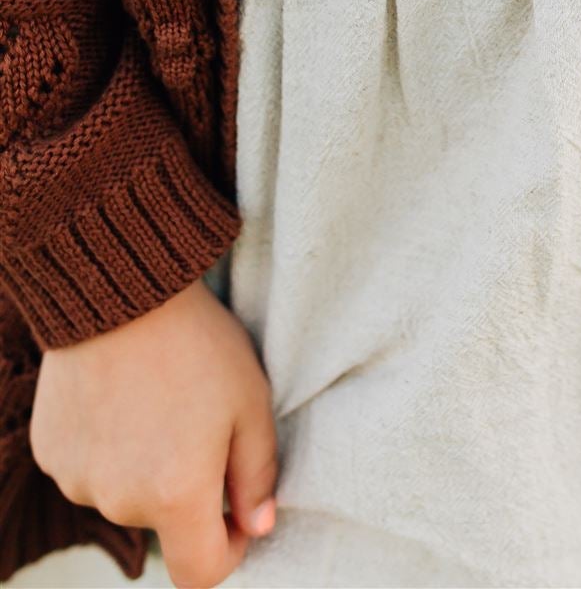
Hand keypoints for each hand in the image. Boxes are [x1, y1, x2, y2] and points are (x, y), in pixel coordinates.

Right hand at [30, 275, 277, 588]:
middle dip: (187, 488)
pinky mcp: (51, 454)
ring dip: (144, 467)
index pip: (201, 573)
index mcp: (177, 495)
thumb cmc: (197, 343)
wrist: (120, 290)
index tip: (238, 515)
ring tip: (156, 399)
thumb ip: (257, 474)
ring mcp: (79, 481)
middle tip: (198, 420)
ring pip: (124, 494)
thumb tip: (257, 526)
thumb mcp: (250, 401)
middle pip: (163, 524)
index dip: (227, 551)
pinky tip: (120, 396)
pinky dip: (108, 448)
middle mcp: (121, 502)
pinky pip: (90, 470)